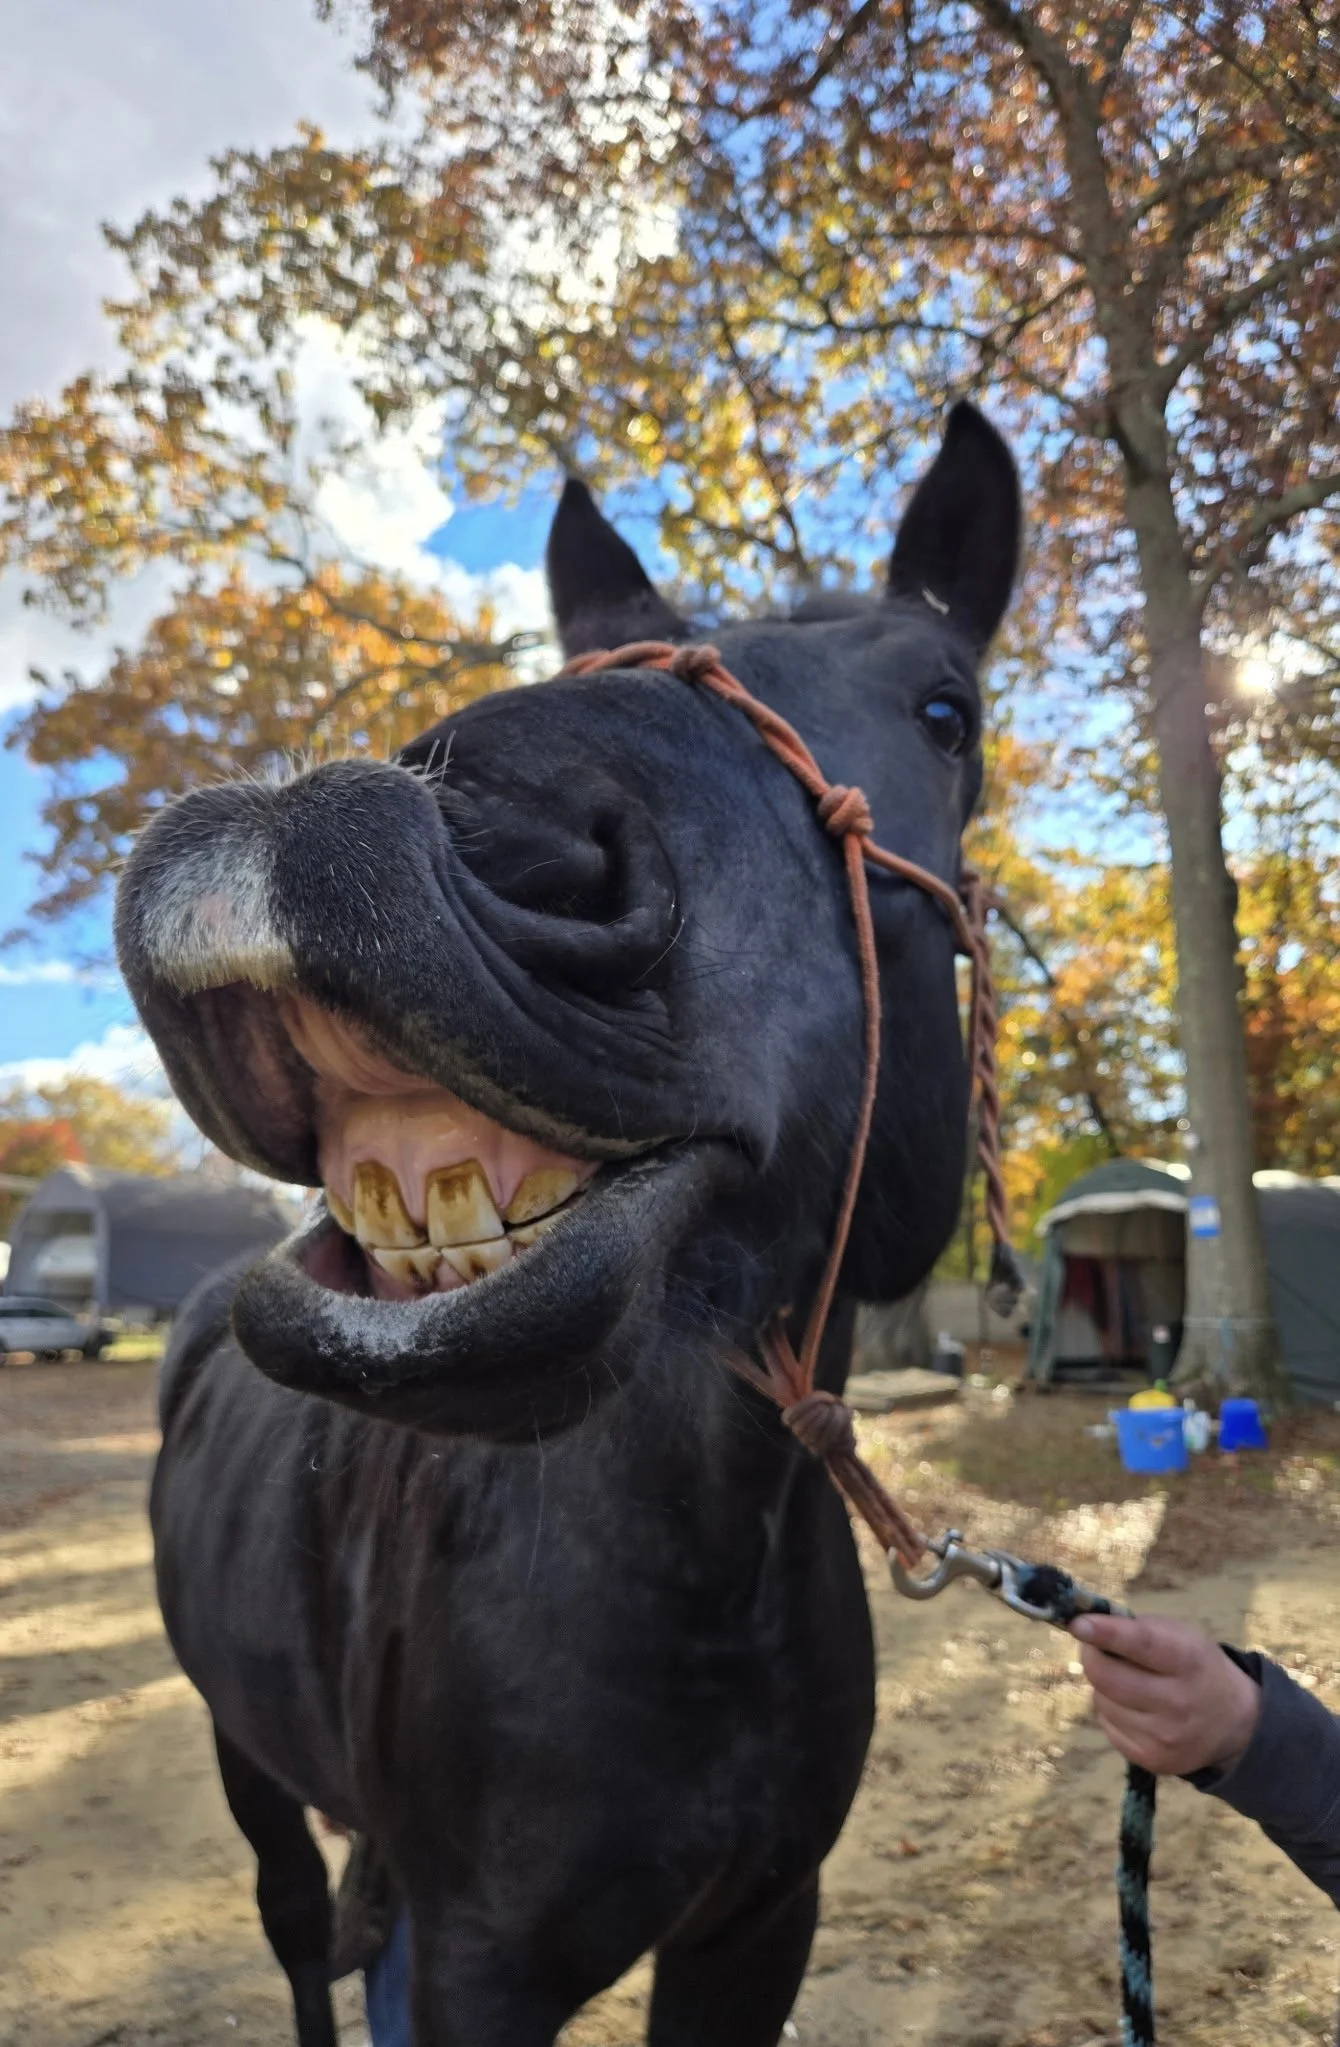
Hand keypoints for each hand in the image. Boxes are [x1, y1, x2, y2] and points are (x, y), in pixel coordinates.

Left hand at [1070, 1612, 1261, 1776]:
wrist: (1233, 1724)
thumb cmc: (1197, 1666)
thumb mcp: (1182, 1635)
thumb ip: (1138, 1628)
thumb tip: (1086, 1625)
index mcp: (1188, 1660)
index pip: (1142, 1645)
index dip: (1106, 1634)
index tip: (1078, 1624)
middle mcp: (1178, 1702)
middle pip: (1108, 1678)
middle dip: (1092, 1656)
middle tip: (1095, 1647)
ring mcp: (1164, 1736)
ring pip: (1102, 1701)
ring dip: (1103, 1686)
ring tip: (1128, 1681)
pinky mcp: (1152, 1760)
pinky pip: (1108, 1725)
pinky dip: (1112, 1710)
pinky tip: (1134, 1707)